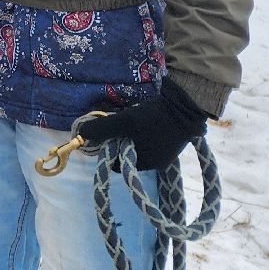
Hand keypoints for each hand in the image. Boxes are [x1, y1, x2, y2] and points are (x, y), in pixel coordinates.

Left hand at [77, 79, 208, 171]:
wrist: (187, 105)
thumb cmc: (154, 118)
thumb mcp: (124, 121)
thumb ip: (102, 129)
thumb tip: (81, 135)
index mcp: (147, 163)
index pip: (120, 164)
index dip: (109, 150)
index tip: (106, 136)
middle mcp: (158, 162)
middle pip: (129, 154)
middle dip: (120, 140)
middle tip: (117, 124)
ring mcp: (167, 152)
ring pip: (139, 146)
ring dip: (130, 135)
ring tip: (130, 120)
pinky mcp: (172, 141)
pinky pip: (150, 140)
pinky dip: (142, 132)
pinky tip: (142, 119)